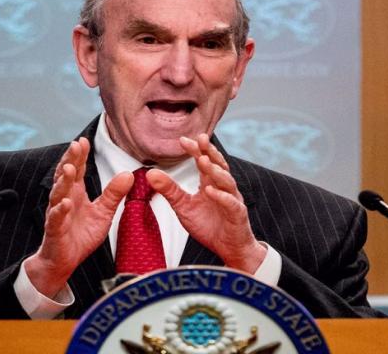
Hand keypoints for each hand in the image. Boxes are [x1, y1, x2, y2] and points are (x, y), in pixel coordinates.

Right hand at [24, 137, 132, 296]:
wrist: (63, 260)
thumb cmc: (81, 235)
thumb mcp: (103, 213)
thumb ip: (114, 194)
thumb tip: (129, 174)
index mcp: (76, 193)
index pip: (78, 170)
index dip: (80, 155)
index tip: (84, 140)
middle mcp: (64, 199)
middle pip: (65, 176)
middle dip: (70, 160)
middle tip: (76, 145)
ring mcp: (57, 214)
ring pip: (58, 194)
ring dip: (63, 181)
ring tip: (69, 169)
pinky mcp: (55, 230)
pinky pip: (55, 219)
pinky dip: (59, 211)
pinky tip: (64, 204)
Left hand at [147, 134, 266, 272]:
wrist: (229, 249)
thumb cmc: (208, 226)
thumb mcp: (183, 206)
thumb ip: (169, 190)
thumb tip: (150, 173)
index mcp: (211, 183)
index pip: (205, 161)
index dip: (196, 150)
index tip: (183, 140)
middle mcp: (223, 188)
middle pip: (219, 165)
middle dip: (209, 152)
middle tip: (200, 139)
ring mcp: (232, 200)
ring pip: (227, 181)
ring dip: (215, 171)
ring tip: (203, 161)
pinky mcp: (237, 215)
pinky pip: (231, 203)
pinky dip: (221, 196)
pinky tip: (210, 191)